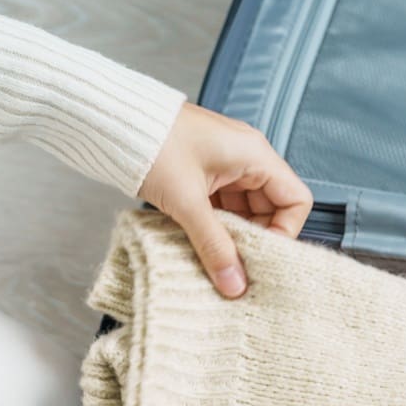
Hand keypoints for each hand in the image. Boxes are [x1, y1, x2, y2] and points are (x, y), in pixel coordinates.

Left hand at [139, 102, 312, 297]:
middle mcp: (245, 158)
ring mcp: (224, 166)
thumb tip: (235, 284)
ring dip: (233, 236)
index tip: (263, 255)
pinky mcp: (203, 174)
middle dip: (256, 238)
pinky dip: (215, 227)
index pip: (295, 200)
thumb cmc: (151, 142)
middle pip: (271, 209)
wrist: (110, 122)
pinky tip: (201, 243)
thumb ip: (214, 246)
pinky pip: (222, 208)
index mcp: (254, 154)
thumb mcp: (187, 202)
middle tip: (237, 262)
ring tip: (215, 255)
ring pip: (244, 212)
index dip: (285, 231)